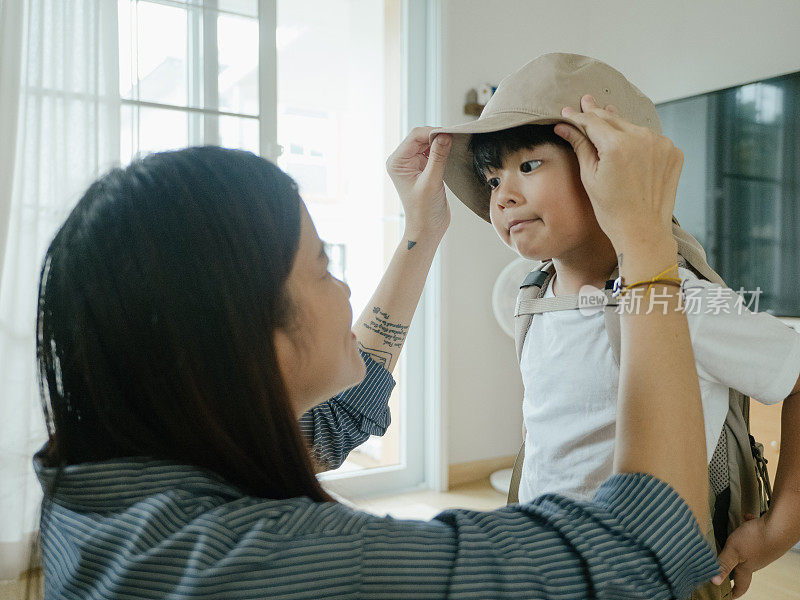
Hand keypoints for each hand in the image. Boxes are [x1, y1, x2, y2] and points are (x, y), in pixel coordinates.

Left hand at [386, 127, 451, 238]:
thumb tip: (445, 135)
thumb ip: (438, 157)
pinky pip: (433, 152)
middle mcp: (402, 161)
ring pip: (428, 143)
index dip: (433, 132)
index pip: (414, 136)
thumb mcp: (432, 182)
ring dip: (441, 143)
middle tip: (455, 140)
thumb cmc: (424, 211)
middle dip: (438, 136)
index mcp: (397, 162)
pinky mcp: (423, 169)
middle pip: (421, 137)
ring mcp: (412, 164)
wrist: (427, 229)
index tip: (450, 134)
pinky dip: (443, 151)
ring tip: (454, 148)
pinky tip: (451, 154)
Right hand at [553, 95, 681, 255]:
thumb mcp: (589, 176)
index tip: (568, 112)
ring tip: (606, 120)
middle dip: (598, 113)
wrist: (642, 231)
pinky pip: (650, 139)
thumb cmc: (612, 210)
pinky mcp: (673, 152)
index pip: (593, 121)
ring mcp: (661, 144)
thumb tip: (564, 126)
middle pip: (614, 119)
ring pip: (633, 127)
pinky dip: (638, 139)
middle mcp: (642, 139)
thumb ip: (580, 145)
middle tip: (586, 100)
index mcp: (618, 145)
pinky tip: (629, 147)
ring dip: (619, 127)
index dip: (578, 117)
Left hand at [712, 513, 787, 597]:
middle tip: (723, 568)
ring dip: (739, 544)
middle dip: (733, 568)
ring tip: (730, 538)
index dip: (734, 591)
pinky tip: (747, 519)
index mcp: (748, 567)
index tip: (727, 596)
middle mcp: (756, 560)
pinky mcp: (768, 537)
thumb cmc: (757, 539)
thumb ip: (724, 564)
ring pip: (748, 549)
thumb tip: (714, 582)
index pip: (741, 585)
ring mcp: (763, 549)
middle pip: (744, 567)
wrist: (782, 525)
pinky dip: (749, 528)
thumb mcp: (734, 551)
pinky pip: (755, 533)